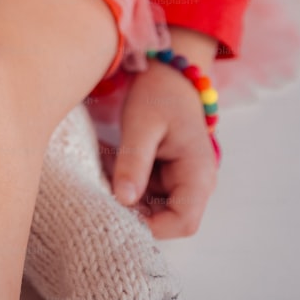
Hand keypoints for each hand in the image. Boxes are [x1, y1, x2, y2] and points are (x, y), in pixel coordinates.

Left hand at [110, 29, 218, 237]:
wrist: (168, 72)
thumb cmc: (159, 95)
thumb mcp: (142, 126)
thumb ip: (134, 162)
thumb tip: (124, 200)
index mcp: (198, 174)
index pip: (183, 222)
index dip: (152, 226)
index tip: (118, 212)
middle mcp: (194, 182)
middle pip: (167, 219)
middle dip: (134, 212)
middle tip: (102, 193)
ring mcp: (179, 179)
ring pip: (151, 207)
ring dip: (125, 197)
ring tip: (102, 174)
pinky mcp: (164, 173)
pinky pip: (144, 190)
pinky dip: (124, 183)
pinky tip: (106, 165)